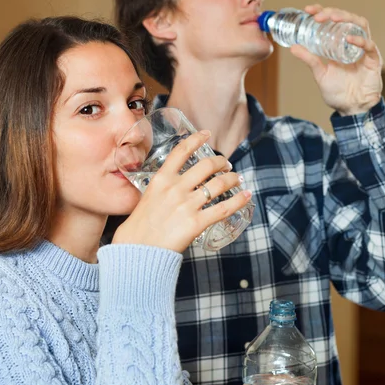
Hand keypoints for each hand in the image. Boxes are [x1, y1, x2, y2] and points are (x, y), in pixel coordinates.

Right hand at [112, 130, 251, 252]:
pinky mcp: (196, 223)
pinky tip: (246, 196)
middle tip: (226, 164)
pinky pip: (224, 208)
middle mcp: (176, 188)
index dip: (196, 139)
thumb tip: (175, 186)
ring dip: (232, 179)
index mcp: (161, 179)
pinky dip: (239, 200)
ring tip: (237, 179)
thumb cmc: (140, 226)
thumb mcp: (147, 197)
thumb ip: (163, 189)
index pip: (181, 151)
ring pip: (218, 185)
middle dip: (221, 162)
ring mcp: (187, 205)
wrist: (138, 249)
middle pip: (206, 166)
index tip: (206, 134)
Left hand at [290, 4, 382, 115]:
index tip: (308, 10)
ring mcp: (364, 49)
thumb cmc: (337, 92)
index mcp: (339, 43)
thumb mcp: (320, 73)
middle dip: (332, 13)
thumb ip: (309, 59)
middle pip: (347, 18)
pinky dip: (359, 40)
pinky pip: (369, 45)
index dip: (322, 12)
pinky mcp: (373, 59)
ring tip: (333, 18)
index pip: (333, 20)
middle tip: (318, 15)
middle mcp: (353, 42)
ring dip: (347, 19)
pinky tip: (348, 38)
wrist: (351, 108)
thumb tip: (292, 47)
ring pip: (360, 25)